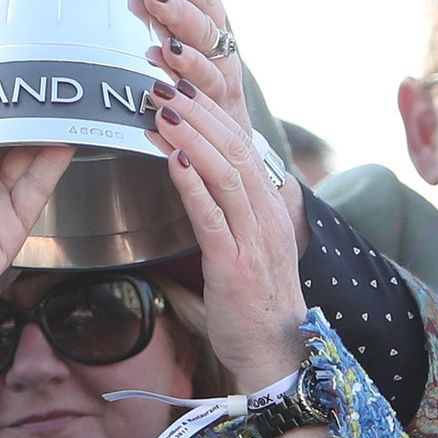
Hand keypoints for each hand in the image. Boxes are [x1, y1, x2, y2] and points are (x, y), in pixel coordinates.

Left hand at [127, 0, 246, 123]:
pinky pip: (203, 84)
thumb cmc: (190, 90)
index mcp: (205, 13)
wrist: (228, 150)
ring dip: (177, 16)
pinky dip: (184, 70)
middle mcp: (219, 34)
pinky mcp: (221, 103)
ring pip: (206, 35)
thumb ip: (153, 7)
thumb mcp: (171, 42)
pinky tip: (161, 58)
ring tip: (151, 1)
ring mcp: (222, 68)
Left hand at [151, 85, 307, 391]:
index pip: (244, 145)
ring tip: (160, 109)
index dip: (212, 112)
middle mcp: (268, 216)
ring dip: (192, 136)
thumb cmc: (261, 303)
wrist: (277, 355)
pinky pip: (213, 215)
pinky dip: (192, 182)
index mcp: (272, 207)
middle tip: (162, 83)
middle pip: (236, 148)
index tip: (182, 85)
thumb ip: (264, 210)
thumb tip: (268, 179)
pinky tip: (172, 157)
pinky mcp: (235, 265)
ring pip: (226, 173)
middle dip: (198, 112)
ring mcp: (254, 240)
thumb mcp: (266, 247)